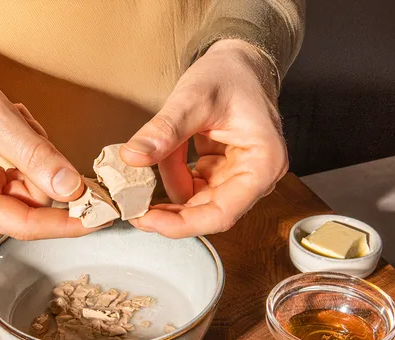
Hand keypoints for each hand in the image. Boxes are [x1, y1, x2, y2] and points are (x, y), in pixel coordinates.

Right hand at [0, 62, 88, 238]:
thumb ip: (36, 156)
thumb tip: (73, 189)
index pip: (26, 226)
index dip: (68, 223)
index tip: (102, 218)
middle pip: (33, 206)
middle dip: (43, 168)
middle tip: (28, 131)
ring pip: (35, 192)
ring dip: (35, 156)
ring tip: (13, 127)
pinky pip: (26, 183)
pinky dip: (29, 156)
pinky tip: (11, 134)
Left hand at [120, 39, 287, 237]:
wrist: (240, 59)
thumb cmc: (230, 73)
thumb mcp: (193, 98)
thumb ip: (164, 130)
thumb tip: (132, 157)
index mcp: (262, 164)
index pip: (221, 214)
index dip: (182, 225)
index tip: (148, 221)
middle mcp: (255, 177)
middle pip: (207, 213)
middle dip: (169, 212)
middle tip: (134, 207)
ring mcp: (239, 177)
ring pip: (196, 201)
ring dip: (169, 186)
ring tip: (152, 159)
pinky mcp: (223, 173)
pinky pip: (192, 186)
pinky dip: (173, 175)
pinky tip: (163, 157)